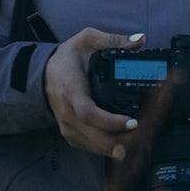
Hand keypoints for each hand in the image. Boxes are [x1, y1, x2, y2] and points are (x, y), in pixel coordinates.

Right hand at [45, 27, 145, 156]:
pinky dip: (108, 150)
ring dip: (117, 149)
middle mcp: (67, 112)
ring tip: (141, 146)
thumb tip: (140, 40)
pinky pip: (91, 148)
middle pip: (94, 136)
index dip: (110, 121)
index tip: (132, 122)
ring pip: (93, 146)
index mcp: (71, 89)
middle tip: (144, 141)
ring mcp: (68, 126)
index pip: (88, 112)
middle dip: (120, 143)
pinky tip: (126, 146)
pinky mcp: (71, 135)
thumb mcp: (87, 40)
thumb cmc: (68, 58)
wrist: (45, 74)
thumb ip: (113, 40)